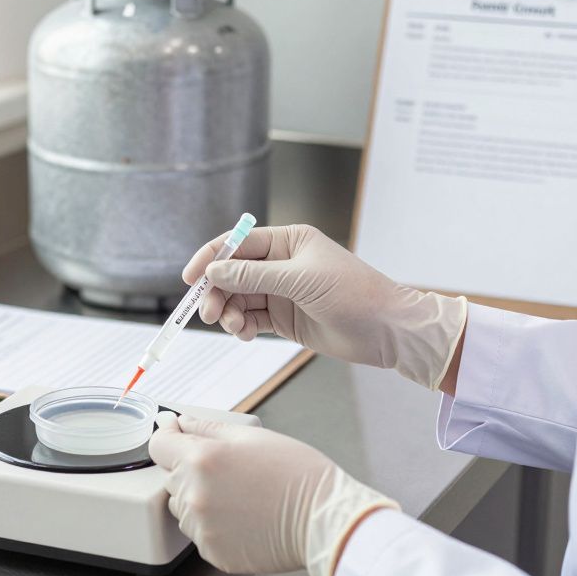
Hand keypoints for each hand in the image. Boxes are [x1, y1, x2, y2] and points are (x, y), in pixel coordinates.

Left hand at [149, 411, 397, 575]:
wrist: (323, 519)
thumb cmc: (296, 473)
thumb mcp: (252, 436)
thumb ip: (207, 427)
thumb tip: (178, 423)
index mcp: (202, 459)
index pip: (158, 445)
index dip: (168, 437)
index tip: (177, 435)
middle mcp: (195, 495)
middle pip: (171, 478)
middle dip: (190, 470)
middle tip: (229, 470)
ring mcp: (202, 528)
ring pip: (183, 508)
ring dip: (200, 499)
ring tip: (239, 496)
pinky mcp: (213, 552)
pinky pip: (200, 534)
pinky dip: (213, 526)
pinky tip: (242, 517)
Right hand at [184, 224, 467, 389]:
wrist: (386, 330)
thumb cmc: (354, 294)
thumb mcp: (300, 280)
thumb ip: (254, 276)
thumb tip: (215, 272)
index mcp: (289, 241)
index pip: (239, 244)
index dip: (211, 258)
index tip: (190, 277)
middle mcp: (283, 264)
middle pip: (234, 274)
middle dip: (217, 292)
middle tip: (208, 312)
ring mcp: (283, 292)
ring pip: (239, 298)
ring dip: (228, 312)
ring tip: (233, 326)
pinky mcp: (285, 318)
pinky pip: (251, 318)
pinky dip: (241, 326)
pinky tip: (243, 333)